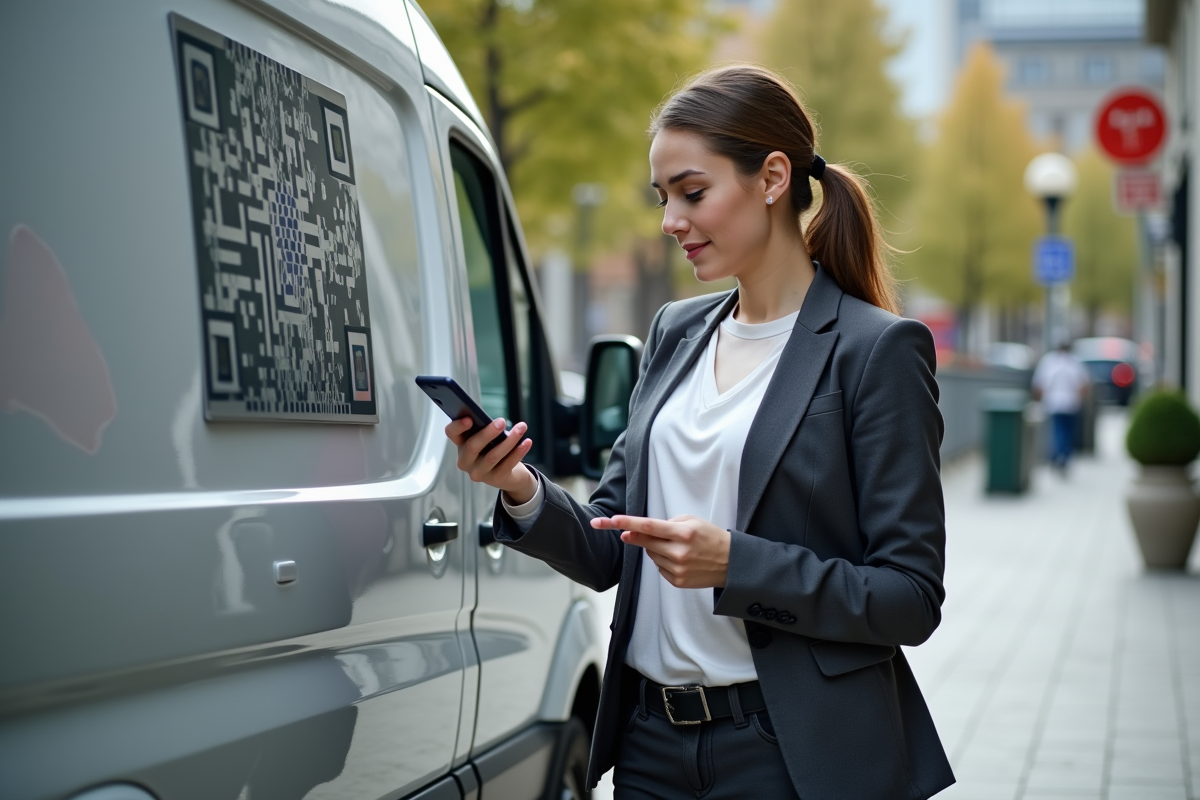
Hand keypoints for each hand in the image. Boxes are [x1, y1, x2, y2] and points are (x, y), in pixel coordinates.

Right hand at [445, 417, 537, 503]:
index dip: (458, 426)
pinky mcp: (495, 479)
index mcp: (461, 444)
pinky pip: (507, 464)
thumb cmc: (495, 449)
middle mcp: (466, 460)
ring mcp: (479, 473)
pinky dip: (518, 452)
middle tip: (502, 422)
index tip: (469, 418)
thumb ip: (486, 428)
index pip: (452, 433)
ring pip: (493, 455)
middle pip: (472, 446)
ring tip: (521, 428)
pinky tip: (526, 442)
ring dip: (509, 440)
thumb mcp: (488, 438)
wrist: (509, 474)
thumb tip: (497, 422)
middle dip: (488, 433)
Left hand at [591, 514, 730, 587]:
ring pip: (651, 555)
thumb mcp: (693, 521)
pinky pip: (659, 568)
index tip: (611, 520)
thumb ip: (668, 523)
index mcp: (684, 533)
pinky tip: (678, 559)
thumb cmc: (712, 538)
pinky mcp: (677, 581)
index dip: (628, 523)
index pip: (649, 526)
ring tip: (674, 547)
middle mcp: (679, 552)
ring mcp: (678, 569)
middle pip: (645, 542)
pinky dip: (663, 561)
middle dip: (633, 536)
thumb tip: (641, 530)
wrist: (731, 564)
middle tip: (626, 532)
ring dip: (654, 549)